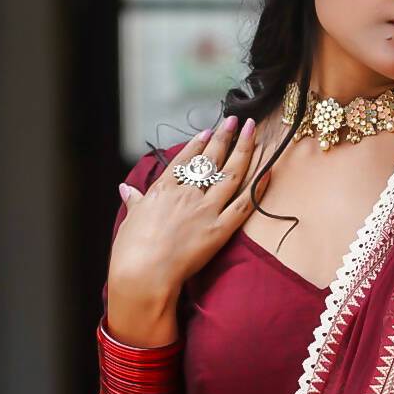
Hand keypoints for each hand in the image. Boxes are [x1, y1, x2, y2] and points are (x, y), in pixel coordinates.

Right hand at [107, 116, 268, 320]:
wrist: (143, 273)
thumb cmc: (131, 250)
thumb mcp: (130, 219)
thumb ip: (133, 200)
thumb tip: (125, 188)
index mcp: (164, 189)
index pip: (185, 159)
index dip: (199, 144)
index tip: (209, 131)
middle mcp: (187, 194)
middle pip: (211, 160)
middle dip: (225, 137)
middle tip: (237, 120)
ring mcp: (205, 210)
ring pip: (231, 174)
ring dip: (244, 150)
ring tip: (253, 132)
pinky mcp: (220, 230)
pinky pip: (244, 204)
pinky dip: (258, 186)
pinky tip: (268, 170)